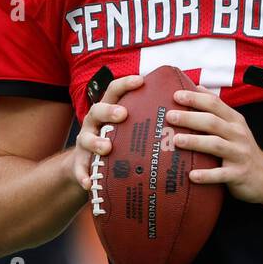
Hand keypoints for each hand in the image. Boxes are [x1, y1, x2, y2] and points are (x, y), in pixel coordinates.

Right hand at [72, 74, 144, 190]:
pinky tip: (89, 183)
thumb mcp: (130, 126)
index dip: (125, 84)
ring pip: (85, 138)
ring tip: (106, 148)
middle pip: (97, 110)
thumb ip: (148, 118)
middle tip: (123, 114)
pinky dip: (83, 175)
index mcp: (108, 109)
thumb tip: (184, 109)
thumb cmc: (119, 140)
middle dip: (109, 111)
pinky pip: (79, 169)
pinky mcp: (79, 162)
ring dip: (95, 142)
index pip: (114, 91)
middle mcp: (94, 122)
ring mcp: (84, 142)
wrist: (88, 164)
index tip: (141, 80)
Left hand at [166, 85, 262, 206]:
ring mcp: (239, 154)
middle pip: (212, 122)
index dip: (195, 98)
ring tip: (177, 140)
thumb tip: (196, 87)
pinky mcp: (238, 174)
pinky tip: (192, 175)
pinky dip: (206, 175)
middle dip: (190, 118)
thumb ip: (217, 108)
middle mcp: (238, 134)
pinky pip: (221, 174)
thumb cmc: (242, 148)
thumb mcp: (234, 125)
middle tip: (171, 116)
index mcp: (234, 121)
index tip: (176, 95)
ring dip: (195, 142)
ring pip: (216, 145)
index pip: (215, 104)